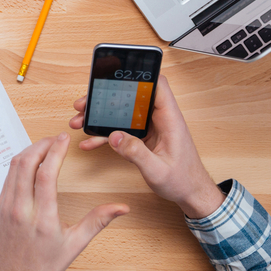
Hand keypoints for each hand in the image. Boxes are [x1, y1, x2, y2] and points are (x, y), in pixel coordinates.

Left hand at [0, 135, 128, 270]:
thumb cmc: (43, 266)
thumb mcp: (74, 246)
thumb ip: (97, 222)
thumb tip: (121, 207)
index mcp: (42, 219)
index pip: (45, 174)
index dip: (55, 151)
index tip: (64, 139)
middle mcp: (21, 209)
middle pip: (26, 164)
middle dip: (42, 145)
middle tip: (56, 139)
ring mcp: (6, 206)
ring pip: (14, 167)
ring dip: (30, 151)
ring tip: (46, 146)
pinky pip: (8, 176)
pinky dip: (20, 163)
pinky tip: (32, 161)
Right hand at [69, 75, 224, 218]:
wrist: (191, 195)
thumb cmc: (183, 181)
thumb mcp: (158, 171)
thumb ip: (136, 154)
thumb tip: (115, 136)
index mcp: (170, 120)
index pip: (157, 85)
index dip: (139, 76)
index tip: (115, 75)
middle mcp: (160, 119)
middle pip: (131, 96)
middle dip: (105, 98)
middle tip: (84, 105)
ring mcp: (150, 127)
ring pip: (122, 112)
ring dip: (100, 116)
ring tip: (80, 121)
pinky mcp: (143, 136)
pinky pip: (121, 129)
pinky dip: (104, 133)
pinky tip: (90, 141)